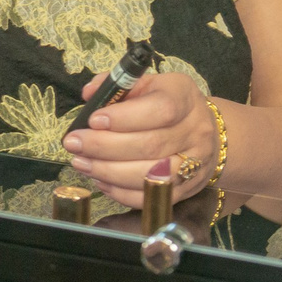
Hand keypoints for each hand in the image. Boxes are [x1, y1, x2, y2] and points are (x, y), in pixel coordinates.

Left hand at [63, 70, 219, 209]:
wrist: (207, 133)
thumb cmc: (166, 104)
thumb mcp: (146, 84)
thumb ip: (116, 85)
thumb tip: (88, 94)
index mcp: (183, 98)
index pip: (161, 109)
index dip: (125, 117)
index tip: (93, 120)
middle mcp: (194, 131)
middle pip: (150, 145)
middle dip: (104, 146)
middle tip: (74, 144)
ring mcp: (195, 164)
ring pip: (150, 175)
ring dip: (108, 171)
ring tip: (81, 163)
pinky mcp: (186, 190)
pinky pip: (151, 197)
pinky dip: (121, 192)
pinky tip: (100, 180)